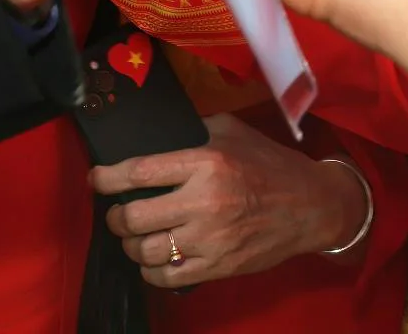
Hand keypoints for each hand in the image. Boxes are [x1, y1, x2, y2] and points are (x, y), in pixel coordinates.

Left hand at [93, 114, 369, 286]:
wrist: (310, 205)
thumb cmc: (269, 164)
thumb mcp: (233, 131)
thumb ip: (194, 130)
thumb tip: (157, 136)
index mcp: (205, 163)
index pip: (141, 172)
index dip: (108, 178)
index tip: (96, 179)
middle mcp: (204, 201)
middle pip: (135, 217)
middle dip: (115, 216)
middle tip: (117, 213)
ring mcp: (211, 239)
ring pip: (146, 250)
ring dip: (131, 244)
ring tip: (134, 236)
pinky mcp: (218, 266)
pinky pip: (167, 276)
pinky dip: (150, 270)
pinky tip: (153, 259)